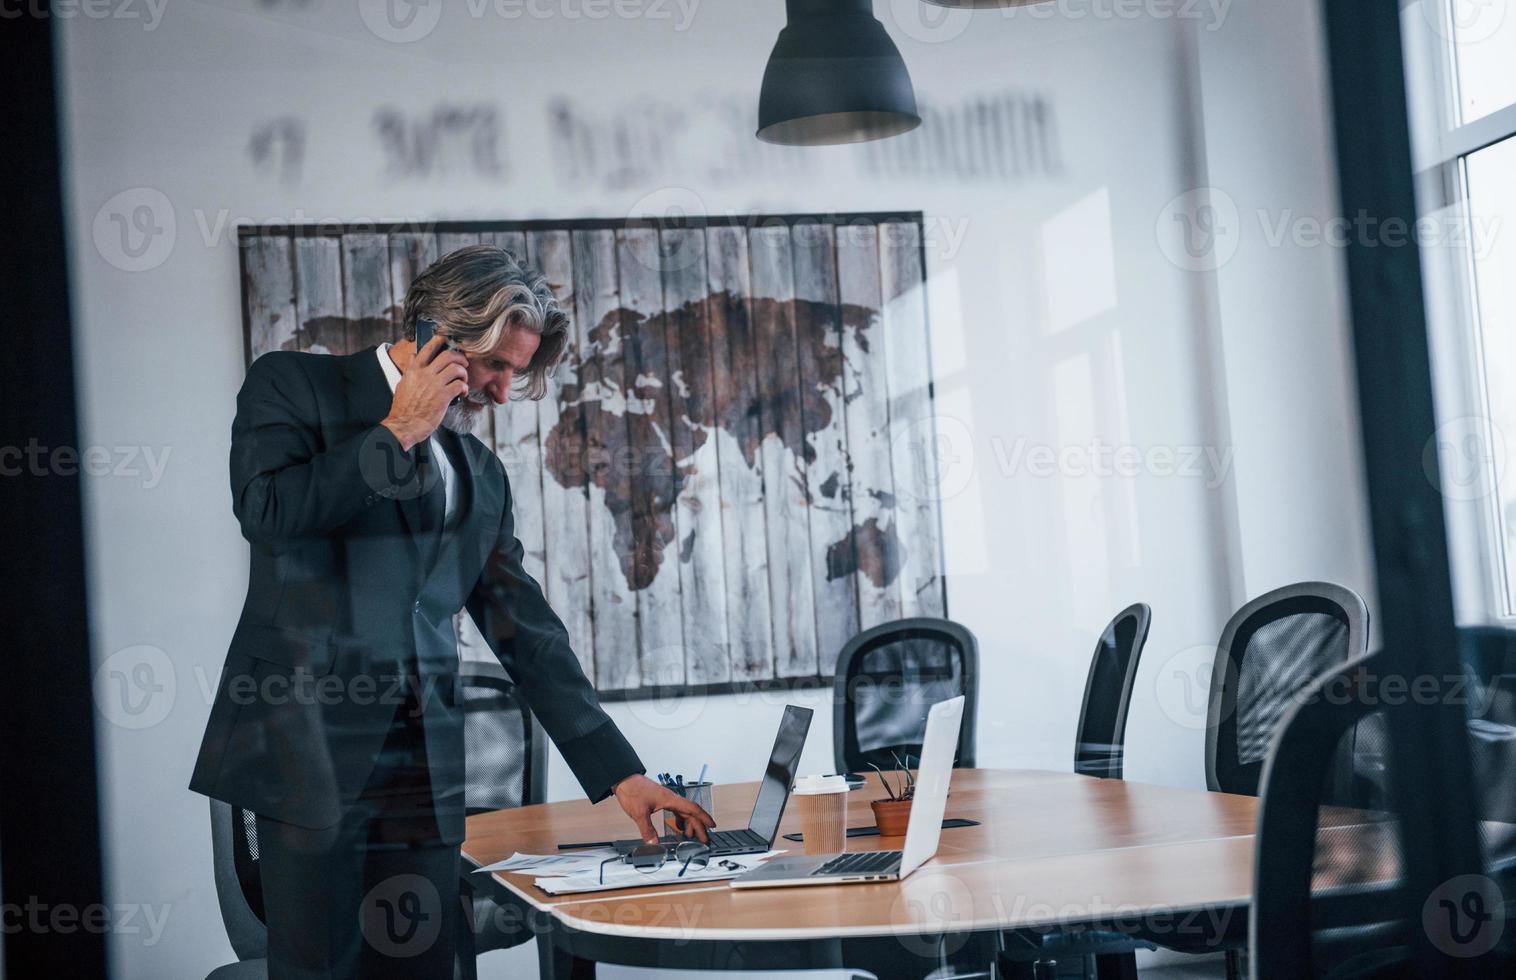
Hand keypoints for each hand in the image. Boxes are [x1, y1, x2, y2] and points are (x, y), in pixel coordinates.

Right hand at [380, 335, 468, 449]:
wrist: (403, 425)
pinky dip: (464, 388)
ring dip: (464, 373)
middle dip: (460, 357)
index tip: (448, 339)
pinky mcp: (443, 397)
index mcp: (414, 370)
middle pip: (448, 355)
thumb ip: (410, 370)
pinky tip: (462, 392)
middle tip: (463, 363)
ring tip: (463, 380)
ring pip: (456, 369)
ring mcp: (434, 385)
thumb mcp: (403, 384)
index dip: (440, 340)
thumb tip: (413, 357)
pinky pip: (460, 385)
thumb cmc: (403, 408)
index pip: (428, 348)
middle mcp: (425, 374)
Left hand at [611, 774, 714, 844]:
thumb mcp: (639, 813)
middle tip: (705, 840)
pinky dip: (680, 820)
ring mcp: (667, 799)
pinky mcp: (661, 800)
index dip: (704, 818)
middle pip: (691, 813)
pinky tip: (678, 828)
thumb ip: (647, 830)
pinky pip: (676, 811)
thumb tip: (653, 844)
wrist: (624, 779)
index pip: (693, 809)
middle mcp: (672, 799)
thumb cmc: (632, 791)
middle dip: (699, 827)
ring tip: (690, 837)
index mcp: (671, 800)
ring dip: (689, 824)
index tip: (713, 825)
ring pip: (684, 812)